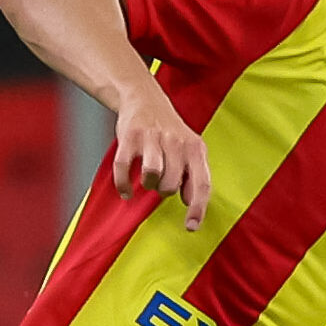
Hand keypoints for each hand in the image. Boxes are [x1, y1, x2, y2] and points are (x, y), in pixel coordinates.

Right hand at [111, 88, 211, 230]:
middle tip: (160, 182)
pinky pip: (124, 168)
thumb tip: (190, 201)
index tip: (190, 227)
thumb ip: (193, 175)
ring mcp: (152, 138)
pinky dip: (123, 184)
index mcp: (195, 148)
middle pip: (171, 184)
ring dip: (148, 184)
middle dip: (164, 190)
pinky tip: (125, 190)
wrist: (145, 98)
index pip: (202, 184)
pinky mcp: (130, 136)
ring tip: (147, 180)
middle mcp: (176, 142)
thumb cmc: (169, 131)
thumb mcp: (190, 149)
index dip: (197, 208)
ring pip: (152, 175)